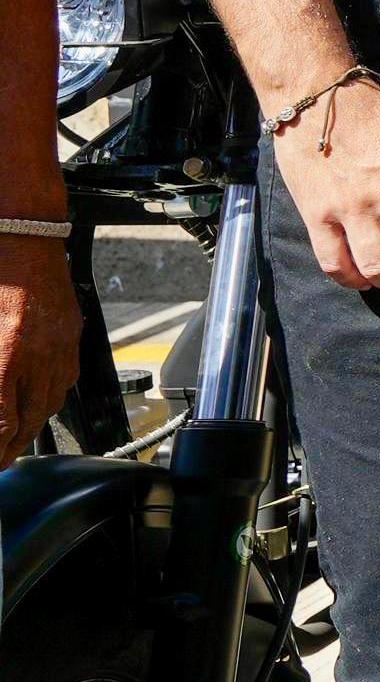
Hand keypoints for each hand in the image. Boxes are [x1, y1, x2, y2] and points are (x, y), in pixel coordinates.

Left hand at [0, 234, 78, 457]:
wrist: (20, 232)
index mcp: (3, 356)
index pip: (1, 424)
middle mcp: (36, 356)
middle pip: (27, 422)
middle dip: (8, 449)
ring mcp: (60, 346)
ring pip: (50, 405)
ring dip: (30, 428)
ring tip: (12, 440)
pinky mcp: (71, 335)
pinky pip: (64, 380)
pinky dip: (48, 399)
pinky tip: (34, 402)